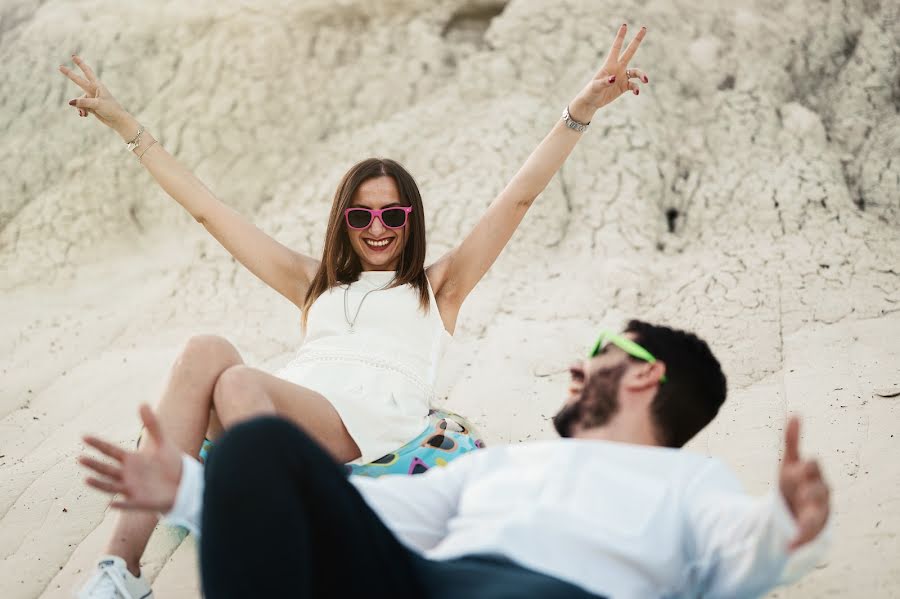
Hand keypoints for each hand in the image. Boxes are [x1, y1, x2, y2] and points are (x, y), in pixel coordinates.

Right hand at [58, 55, 132, 135]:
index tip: (73, 56)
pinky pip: (80, 107)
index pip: (87, 72)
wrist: (117, 120)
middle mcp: (93, 90)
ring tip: (84, 113)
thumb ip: (83, 102)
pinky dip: (81, 111)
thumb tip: (70, 102)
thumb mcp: (97, 105)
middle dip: (70, 75)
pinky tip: (85, 115)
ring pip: (78, 100)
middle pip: (79, 80)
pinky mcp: (90, 106)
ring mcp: (91, 98)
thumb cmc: (110, 109)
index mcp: (97, 86)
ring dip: (79, 107)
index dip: (80, 64)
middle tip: (60, 67)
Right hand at [79, 404, 183, 511]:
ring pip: (112, 486)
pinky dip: (121, 505)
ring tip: (86, 479)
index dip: (98, 444)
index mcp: (131, 459)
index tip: (84, 436)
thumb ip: (152, 425)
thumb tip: (142, 403)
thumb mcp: (163, 442)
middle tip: (79, 458)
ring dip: (99, 484)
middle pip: (107, 468)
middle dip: (94, 464)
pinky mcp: (141, 502)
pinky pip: (129, 504)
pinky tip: (111, 504)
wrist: (184, 484)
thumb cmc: (171, 464)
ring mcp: (132, 489)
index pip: (111, 450)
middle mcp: (127, 474)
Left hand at [569, 24, 648, 122]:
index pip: (616, 48)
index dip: (620, 37)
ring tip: (646, 80)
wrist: (592, 102)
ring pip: (636, 72)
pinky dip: (636, 88)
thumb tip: (614, 78)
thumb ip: (604, 82)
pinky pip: (634, 85)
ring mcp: (622, 77)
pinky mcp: (624, 87)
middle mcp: (618, 68)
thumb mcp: (595, 86)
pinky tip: (636, 92)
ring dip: (641, 75)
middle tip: (644, 28)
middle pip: (630, 52)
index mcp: (609, 64)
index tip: (624, 26)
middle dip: (636, 40)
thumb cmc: (591, 92)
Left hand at [778, 416, 830, 550]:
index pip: (813, 468)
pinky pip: (807, 536)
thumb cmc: (795, 483)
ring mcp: (817, 513)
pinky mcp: (811, 530)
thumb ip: (791, 441)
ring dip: (809, 522)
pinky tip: (789, 547)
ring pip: (817, 516)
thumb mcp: (789, 463)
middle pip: (820, 491)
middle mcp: (818, 494)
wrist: (796, 507)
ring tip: (799, 529)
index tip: (801, 464)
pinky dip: (799, 542)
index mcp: (812, 476)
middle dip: (812, 491)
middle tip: (802, 493)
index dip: (807, 466)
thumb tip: (795, 414)